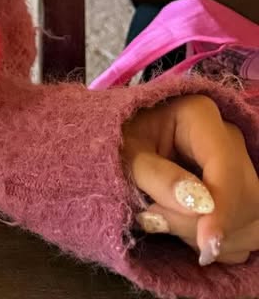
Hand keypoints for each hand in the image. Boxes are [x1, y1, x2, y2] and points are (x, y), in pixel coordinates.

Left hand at [123, 94, 258, 266]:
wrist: (118, 146)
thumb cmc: (118, 142)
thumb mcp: (125, 154)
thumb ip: (156, 176)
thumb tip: (200, 205)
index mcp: (200, 116)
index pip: (226, 165)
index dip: (222, 207)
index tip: (206, 244)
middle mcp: (229, 139)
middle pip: (245, 196)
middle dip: (204, 223)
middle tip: (155, 219)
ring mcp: (240, 168)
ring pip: (252, 220)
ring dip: (210, 237)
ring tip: (165, 220)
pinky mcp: (242, 197)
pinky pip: (248, 234)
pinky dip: (220, 245)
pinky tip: (187, 231)